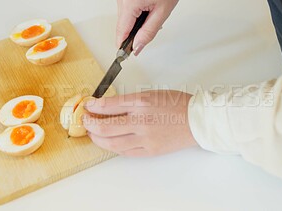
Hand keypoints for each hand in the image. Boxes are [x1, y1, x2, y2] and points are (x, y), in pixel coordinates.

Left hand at [82, 90, 197, 156]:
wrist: (196, 121)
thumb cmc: (177, 105)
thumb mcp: (151, 94)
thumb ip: (128, 101)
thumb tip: (107, 106)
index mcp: (141, 103)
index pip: (108, 106)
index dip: (93, 107)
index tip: (88, 106)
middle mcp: (141, 121)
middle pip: (104, 127)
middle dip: (89, 124)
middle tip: (85, 120)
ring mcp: (144, 138)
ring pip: (111, 143)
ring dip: (97, 138)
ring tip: (93, 133)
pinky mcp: (149, 151)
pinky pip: (124, 151)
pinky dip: (112, 147)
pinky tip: (109, 142)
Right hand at [116, 0, 178, 55]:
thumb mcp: (162, 11)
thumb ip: (149, 32)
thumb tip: (138, 47)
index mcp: (129, 4)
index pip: (121, 32)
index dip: (124, 45)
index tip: (125, 55)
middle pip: (123, 25)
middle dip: (136, 31)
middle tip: (152, 23)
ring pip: (125, 17)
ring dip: (137, 21)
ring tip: (152, 9)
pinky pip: (127, 9)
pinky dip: (136, 12)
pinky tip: (148, 5)